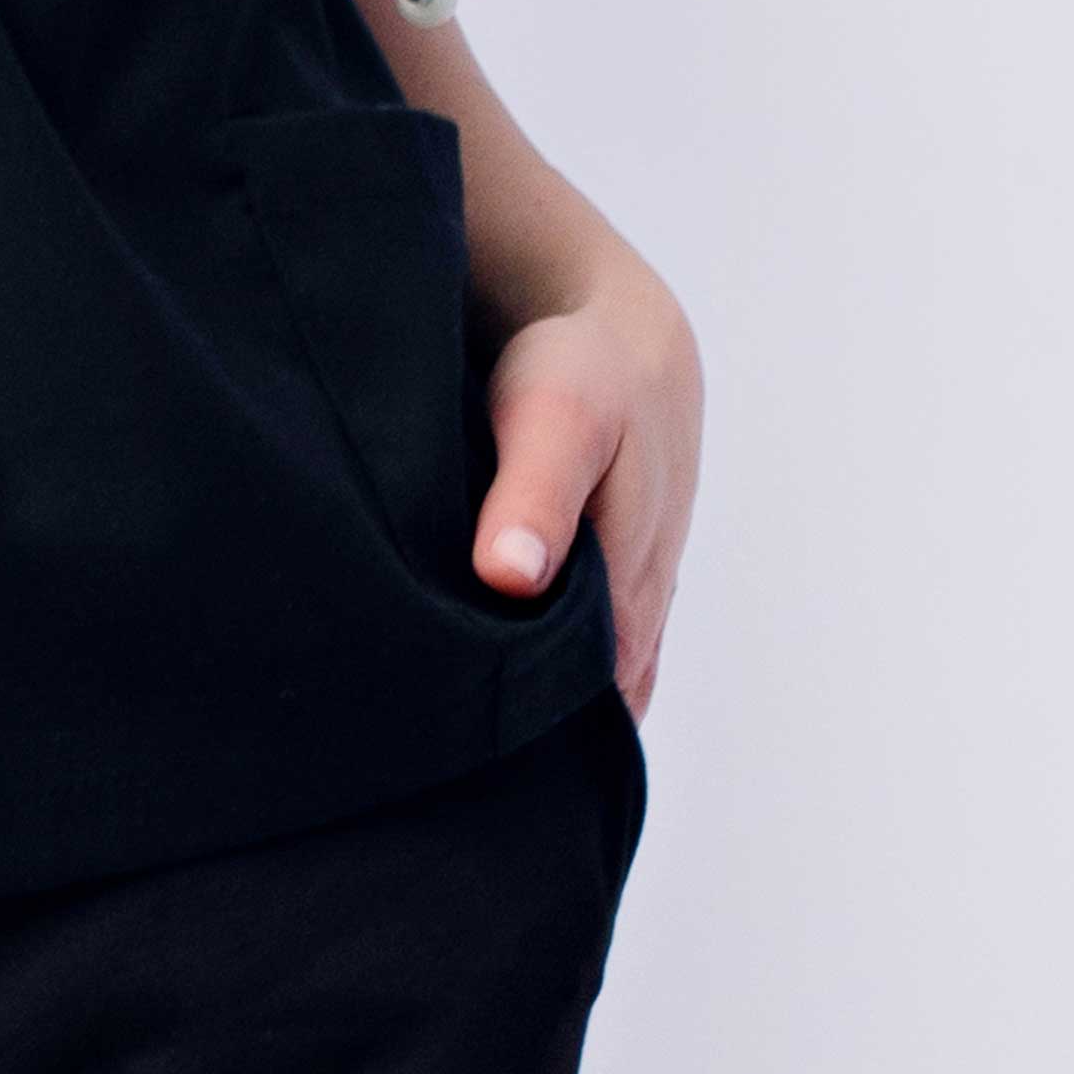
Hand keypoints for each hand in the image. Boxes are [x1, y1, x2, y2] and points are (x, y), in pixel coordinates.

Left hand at [474, 246, 701, 719]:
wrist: (615, 327)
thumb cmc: (581, 372)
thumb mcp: (555, 420)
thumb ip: (535, 497)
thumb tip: (510, 578)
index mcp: (630, 593)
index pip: (582, 704)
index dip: (523, 727)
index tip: (451, 745)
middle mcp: (637, 612)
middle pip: (582, 699)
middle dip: (523, 726)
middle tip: (436, 746)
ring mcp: (626, 599)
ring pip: (582, 676)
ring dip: (532, 695)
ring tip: (452, 725)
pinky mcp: (605, 581)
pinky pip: (576, 646)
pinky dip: (538, 663)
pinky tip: (483, 672)